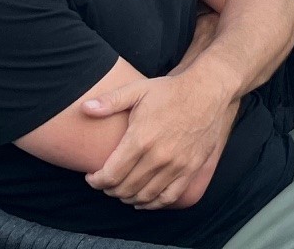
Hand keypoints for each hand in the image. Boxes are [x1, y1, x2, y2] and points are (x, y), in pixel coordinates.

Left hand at [81, 70, 237, 208]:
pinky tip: (144, 200)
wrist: (209, 90)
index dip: (96, 181)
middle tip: (106, 183)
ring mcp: (177, 164)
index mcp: (141, 139)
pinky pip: (169, 196)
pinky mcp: (191, 168)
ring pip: (145, 196)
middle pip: (125, 188)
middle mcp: (158, 156)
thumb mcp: (139, 90)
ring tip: (122, 190)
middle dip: (110, 190)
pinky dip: (153, 203)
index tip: (92, 177)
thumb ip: (110, 101)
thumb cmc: (171, 90)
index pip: (110, 175)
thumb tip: (84, 108)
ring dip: (128, 198)